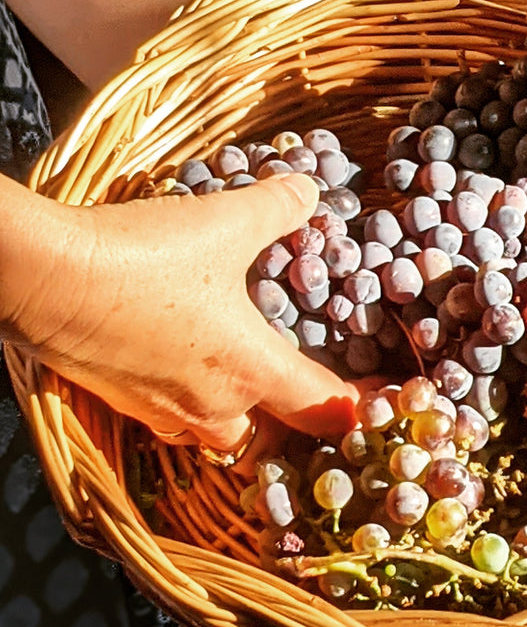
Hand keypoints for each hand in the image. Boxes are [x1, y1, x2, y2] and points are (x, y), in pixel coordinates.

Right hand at [1, 172, 368, 471]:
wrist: (45, 277)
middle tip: (311, 390)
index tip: (381, 401)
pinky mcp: (124, 404)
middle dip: (296, 420)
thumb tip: (308, 190)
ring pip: (221, 434)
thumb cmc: (144, 257)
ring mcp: (164, 411)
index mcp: (250, 368)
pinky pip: (177, 421)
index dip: (359, 407)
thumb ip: (277, 207)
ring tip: (253, 382)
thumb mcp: (224, 221)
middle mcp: (212, 405)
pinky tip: (190, 369)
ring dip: (245, 417)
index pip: (323, 405)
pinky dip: (196, 406)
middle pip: (273, 436)